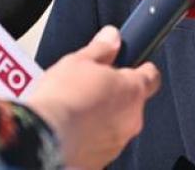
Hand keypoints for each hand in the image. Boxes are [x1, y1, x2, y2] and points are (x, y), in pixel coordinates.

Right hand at [26, 26, 160, 169]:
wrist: (43, 138)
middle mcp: (131, 118)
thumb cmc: (63, 99)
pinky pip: (100, 143)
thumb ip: (100, 48)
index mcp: (132, 89)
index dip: (143, 69)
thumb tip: (111, 37)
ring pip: (116, 124)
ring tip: (76, 109)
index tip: (136, 65)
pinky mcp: (101, 160)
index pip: (151, 76)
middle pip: (131, 102)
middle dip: (114, 95)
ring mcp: (117, 142)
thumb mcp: (79, 61)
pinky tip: (72, 129)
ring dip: (102, 117)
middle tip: (91, 87)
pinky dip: (90, 137)